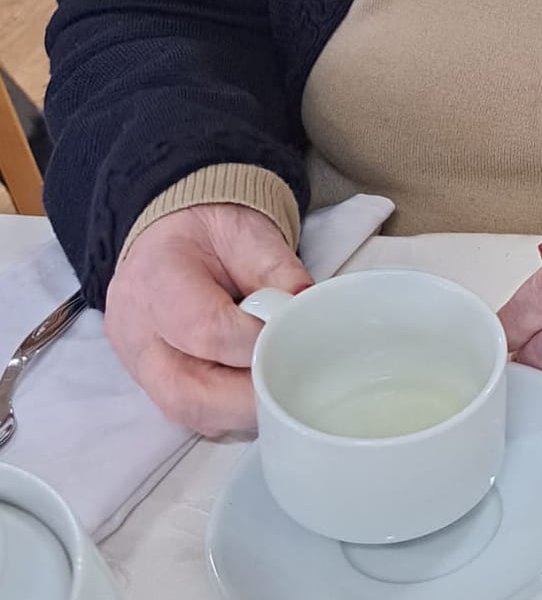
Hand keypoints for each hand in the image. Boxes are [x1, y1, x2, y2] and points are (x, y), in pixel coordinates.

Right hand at [104, 203, 311, 435]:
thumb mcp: (249, 232)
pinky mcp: (150, 381)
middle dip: (246, 399)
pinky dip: (228, 411)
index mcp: (155, 277)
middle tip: (293, 387)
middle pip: (184, 390)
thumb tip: (306, 310)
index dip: (254, 344)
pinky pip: (188, 411)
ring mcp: (137, 361)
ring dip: (239, 411)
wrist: (175, 233)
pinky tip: (258, 394)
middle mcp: (135, 328)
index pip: (204, 329)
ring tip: (281, 391)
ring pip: (184, 410)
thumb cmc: (212, 230)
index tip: (292, 340)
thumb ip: (278, 271)